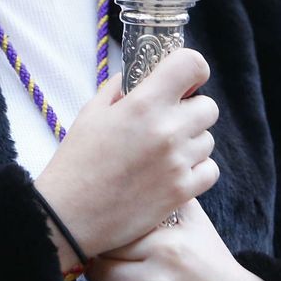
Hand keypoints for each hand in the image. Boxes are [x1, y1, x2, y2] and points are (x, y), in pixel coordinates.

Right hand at [34, 49, 218, 260]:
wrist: (70, 215)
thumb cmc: (75, 162)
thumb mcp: (91, 114)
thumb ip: (117, 89)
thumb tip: (136, 77)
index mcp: (143, 103)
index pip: (192, 65)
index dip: (192, 69)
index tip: (184, 80)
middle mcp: (167, 130)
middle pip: (208, 106)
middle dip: (191, 110)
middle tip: (168, 121)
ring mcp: (178, 162)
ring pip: (208, 139)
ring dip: (192, 141)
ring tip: (164, 152)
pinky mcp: (182, 191)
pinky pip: (210, 170)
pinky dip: (197, 169)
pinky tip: (173, 172)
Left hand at [88, 202, 280, 280]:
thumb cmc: (213, 264)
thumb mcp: (197, 224)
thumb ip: (172, 195)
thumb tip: (147, 165)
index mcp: (164, 247)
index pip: (110, 241)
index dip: (105, 242)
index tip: (106, 243)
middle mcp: (156, 279)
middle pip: (99, 271)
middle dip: (99, 269)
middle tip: (107, 268)